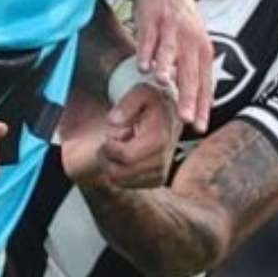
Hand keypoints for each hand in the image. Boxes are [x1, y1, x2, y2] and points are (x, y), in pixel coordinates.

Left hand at [62, 83, 179, 190]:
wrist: (171, 113)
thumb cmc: (153, 101)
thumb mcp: (141, 92)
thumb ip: (127, 104)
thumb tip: (113, 122)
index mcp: (159, 138)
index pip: (125, 156)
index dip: (109, 147)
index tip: (110, 134)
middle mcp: (162, 160)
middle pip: (119, 172)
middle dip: (106, 156)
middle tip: (111, 140)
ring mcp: (160, 173)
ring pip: (120, 180)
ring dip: (112, 163)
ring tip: (120, 145)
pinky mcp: (157, 180)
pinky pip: (126, 184)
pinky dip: (120, 171)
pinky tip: (127, 155)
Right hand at [131, 0, 212, 131]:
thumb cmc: (178, 21)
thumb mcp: (194, 43)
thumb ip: (196, 70)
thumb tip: (201, 103)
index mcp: (203, 50)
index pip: (205, 83)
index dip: (202, 105)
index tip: (200, 128)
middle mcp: (191, 40)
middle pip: (190, 72)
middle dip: (187, 96)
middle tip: (184, 118)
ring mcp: (171, 29)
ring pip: (170, 52)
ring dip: (166, 68)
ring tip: (162, 84)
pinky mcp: (152, 18)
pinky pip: (148, 37)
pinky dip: (145, 51)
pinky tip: (141, 66)